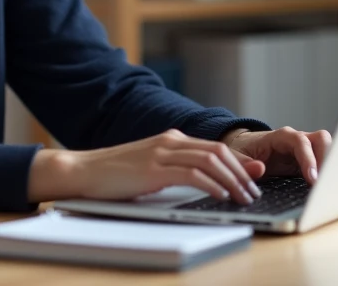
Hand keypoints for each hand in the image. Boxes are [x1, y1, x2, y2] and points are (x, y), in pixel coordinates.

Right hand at [28, 129, 265, 204]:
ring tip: (243, 197)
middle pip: (217, 152)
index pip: (214, 147)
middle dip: (241, 172)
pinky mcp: (153, 169)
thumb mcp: (151, 169)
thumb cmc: (115, 175)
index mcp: (171, 139)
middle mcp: (169, 141)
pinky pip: (191, 174)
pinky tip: (220, 195)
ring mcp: (161, 153)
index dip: (238, 162)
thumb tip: (205, 182)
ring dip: (232, 180)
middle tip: (254, 191)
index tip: (254, 177)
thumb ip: (177, 170)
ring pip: (210, 161)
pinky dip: (211, 185)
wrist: (83, 171)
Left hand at [222, 126, 332, 184]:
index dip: (308, 159)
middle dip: (327, 159)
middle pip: (321, 139)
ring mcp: (306, 150)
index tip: (312, 178)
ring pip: (328, 149)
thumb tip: (260, 168)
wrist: (247, 149)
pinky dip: (328, 175)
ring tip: (328, 188)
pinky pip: (325, 164)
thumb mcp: (238, 157)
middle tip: (325, 183)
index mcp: (280, 137)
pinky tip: (326, 190)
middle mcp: (297, 140)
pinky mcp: (309, 162)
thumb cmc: (243, 151)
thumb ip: (244, 163)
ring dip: (331, 166)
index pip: (300, 142)